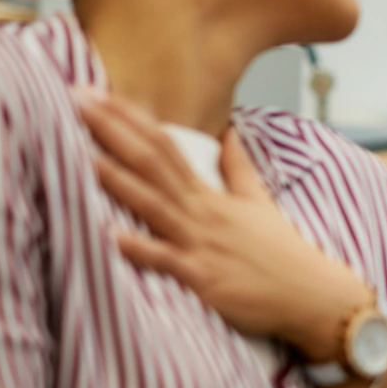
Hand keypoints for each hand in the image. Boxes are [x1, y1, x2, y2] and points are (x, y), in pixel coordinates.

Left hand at [75, 89, 371, 360]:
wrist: (309, 293)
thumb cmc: (282, 253)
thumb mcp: (260, 202)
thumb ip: (238, 167)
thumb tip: (230, 131)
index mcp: (210, 195)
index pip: (165, 145)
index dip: (130, 118)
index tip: (98, 94)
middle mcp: (202, 213)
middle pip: (152, 163)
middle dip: (112, 131)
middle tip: (77, 100)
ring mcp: (201, 244)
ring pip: (154, 205)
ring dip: (117, 180)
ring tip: (81, 155)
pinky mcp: (202, 277)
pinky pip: (166, 261)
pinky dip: (139, 248)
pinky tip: (109, 236)